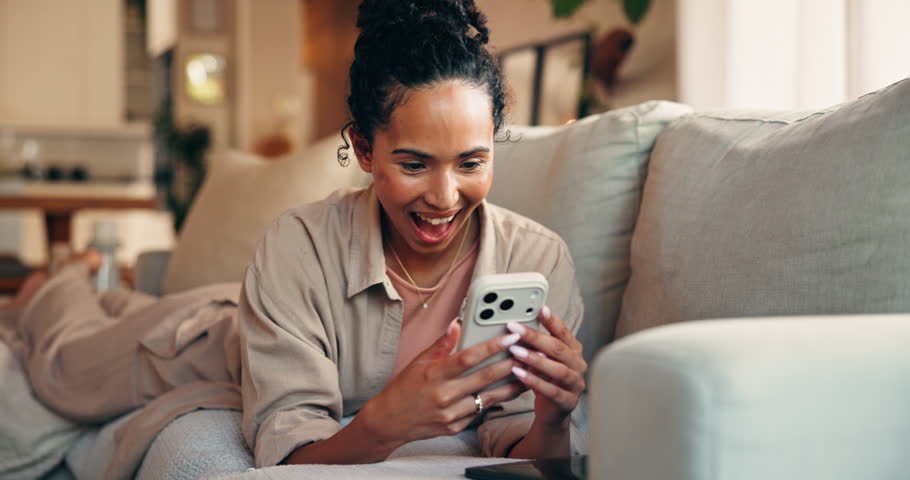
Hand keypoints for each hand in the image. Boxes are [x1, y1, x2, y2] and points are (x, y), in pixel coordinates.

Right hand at [357, 318, 527, 453]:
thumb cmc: (403, 389)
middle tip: (528, 353)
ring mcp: (451, 415)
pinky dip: (495, 401)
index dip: (491, 346)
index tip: (510, 337)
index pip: (468, 358)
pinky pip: (480, 412)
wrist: (388, 422)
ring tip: (528, 374)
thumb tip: (457, 324)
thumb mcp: (418, 362)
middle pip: (484, 378)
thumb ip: (441, 344)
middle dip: (510, 364)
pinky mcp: (455, 427)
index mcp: (434, 375)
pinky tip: (508, 392)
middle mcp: (444, 396)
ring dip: (511, 386)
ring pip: (489, 398)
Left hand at [506, 306, 585, 427]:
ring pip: (558, 370)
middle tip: (515, 328)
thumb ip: (536, 345)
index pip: (564, 333)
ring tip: (515, 351)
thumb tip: (518, 326)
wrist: (553, 412)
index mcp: (574, 351)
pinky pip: (552, 391)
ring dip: (535, 359)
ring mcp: (576, 384)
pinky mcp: (568, 402)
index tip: (540, 309)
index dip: (552, 321)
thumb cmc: (546, 380)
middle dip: (536, 337)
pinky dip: (535, 381)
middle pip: (559, 349)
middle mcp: (578, 365)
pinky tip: (519, 373)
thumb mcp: (542, 359)